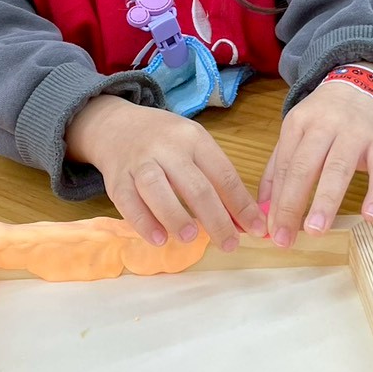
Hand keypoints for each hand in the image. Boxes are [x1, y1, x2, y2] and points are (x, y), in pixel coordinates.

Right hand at [68, 95, 265, 251]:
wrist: (117, 127)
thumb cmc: (165, 141)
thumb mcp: (195, 148)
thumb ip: (217, 181)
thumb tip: (244, 221)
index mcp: (194, 139)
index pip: (223, 174)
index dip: (241, 205)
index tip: (255, 229)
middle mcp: (167, 148)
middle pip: (195, 185)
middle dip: (216, 219)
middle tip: (229, 244)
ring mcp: (139, 163)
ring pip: (156, 188)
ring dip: (176, 216)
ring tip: (192, 238)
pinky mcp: (117, 179)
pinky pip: (128, 202)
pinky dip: (143, 222)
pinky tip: (158, 239)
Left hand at [260, 78, 372, 248]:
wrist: (359, 84)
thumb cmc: (323, 118)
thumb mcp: (295, 133)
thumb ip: (278, 169)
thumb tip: (263, 209)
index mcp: (298, 124)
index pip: (286, 166)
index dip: (277, 201)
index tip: (271, 232)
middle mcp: (325, 125)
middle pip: (306, 166)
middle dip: (293, 203)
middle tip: (285, 238)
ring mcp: (355, 132)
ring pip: (339, 167)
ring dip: (326, 200)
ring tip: (316, 230)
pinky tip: (370, 216)